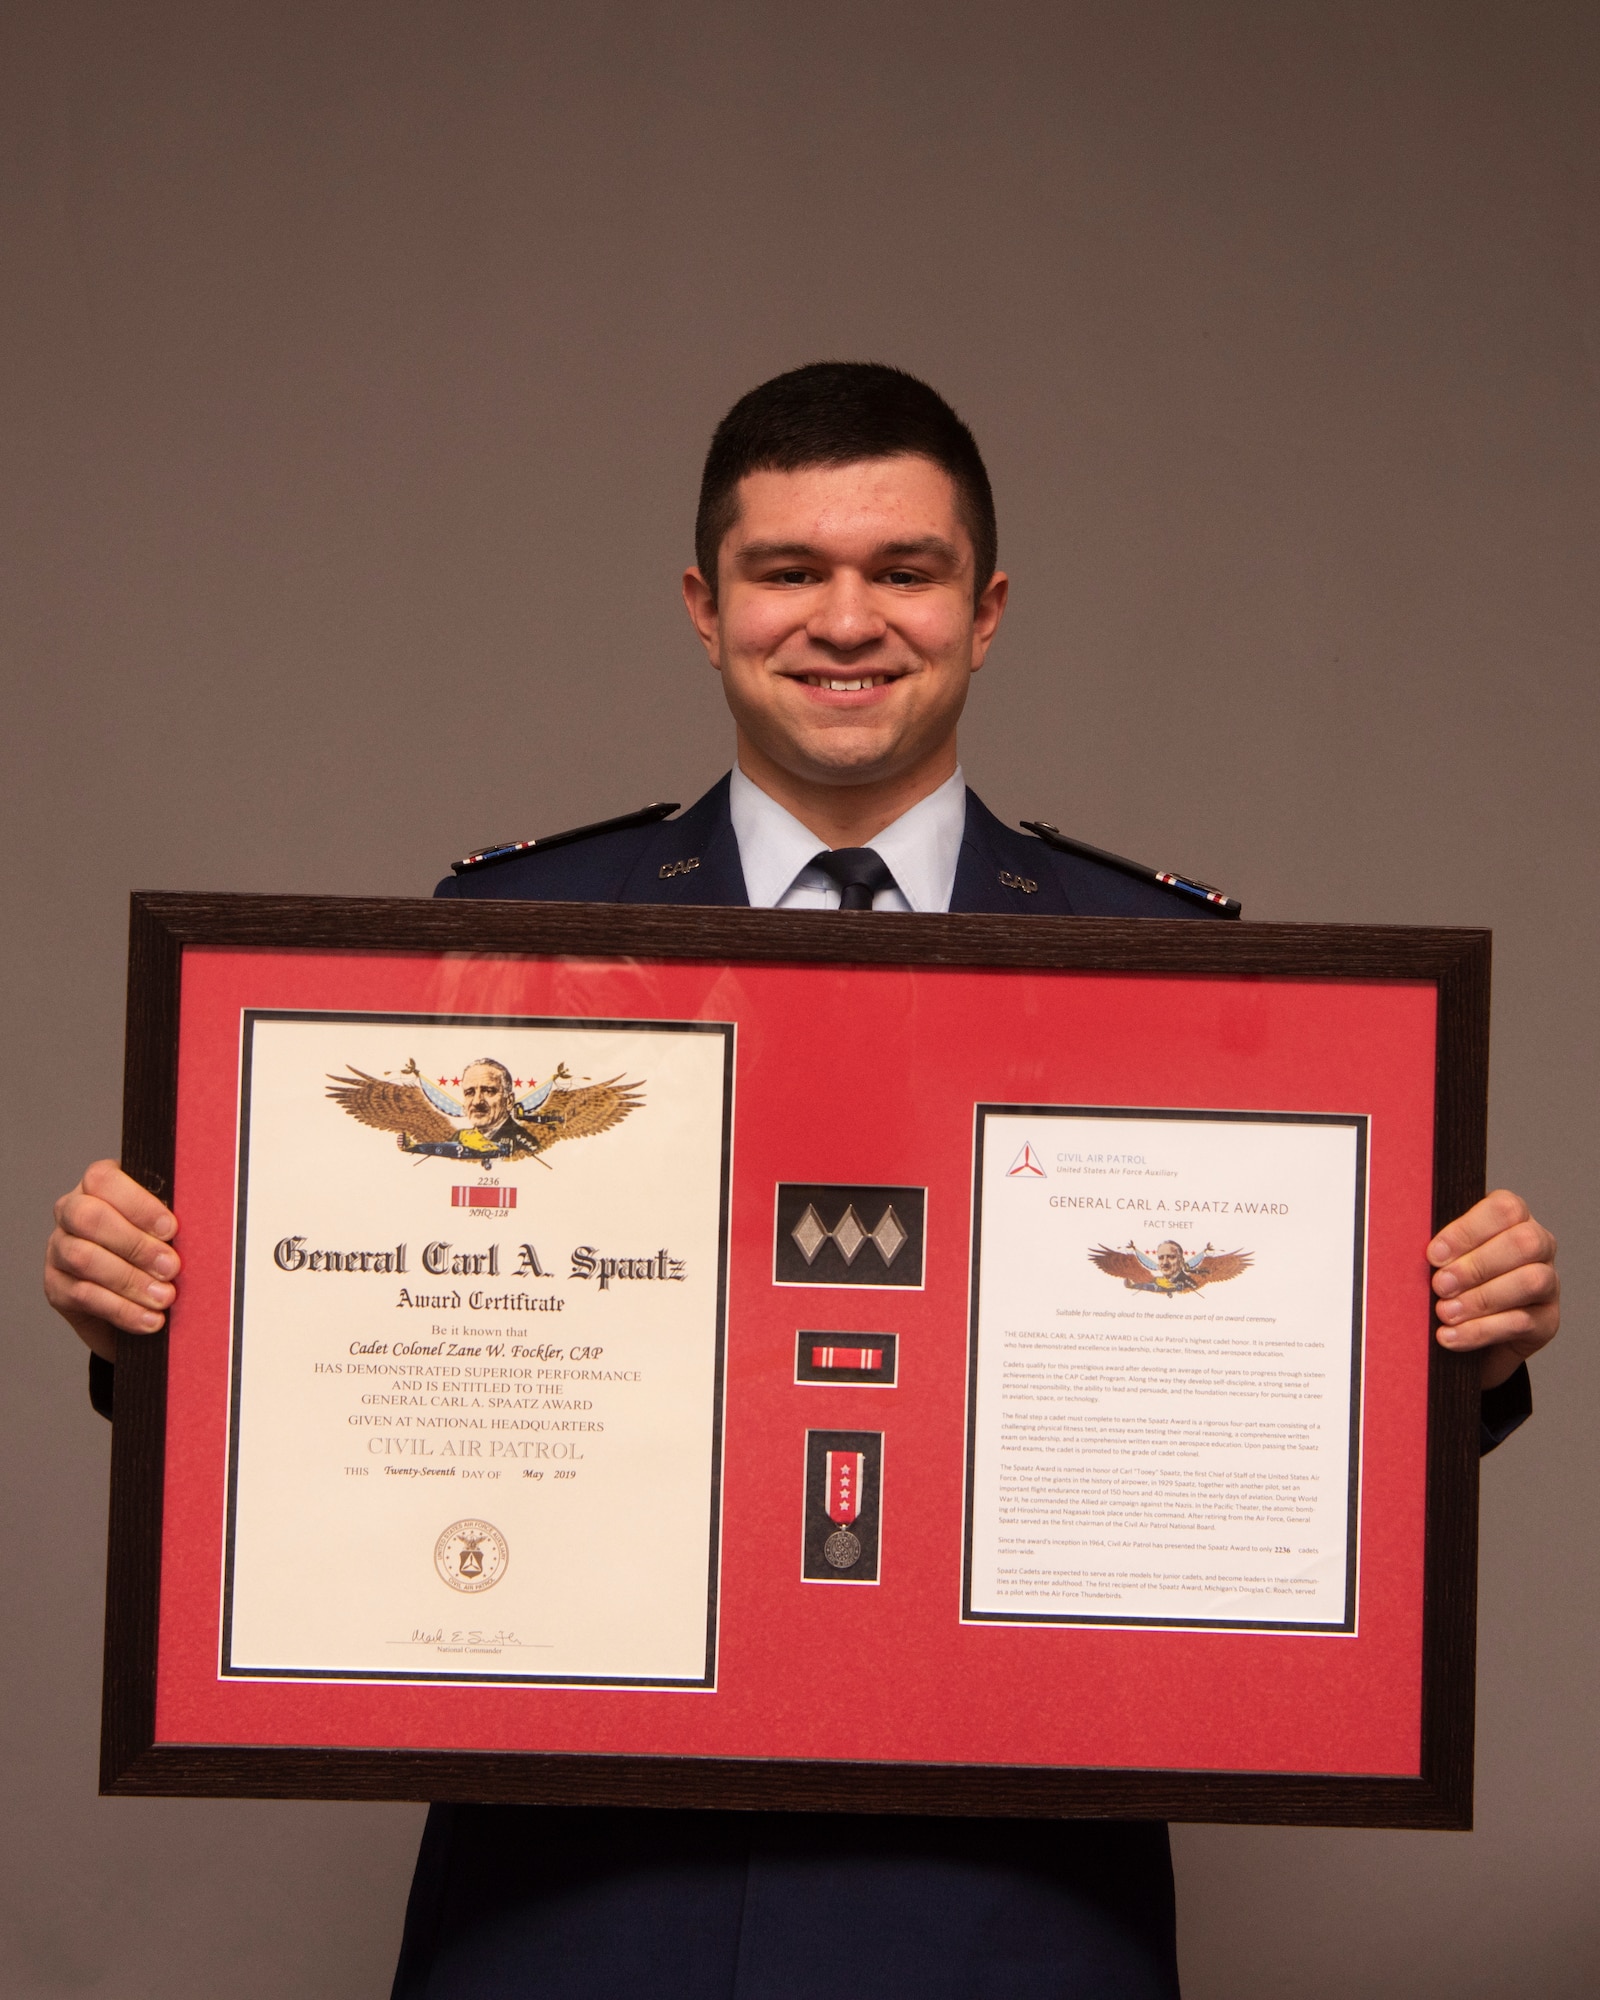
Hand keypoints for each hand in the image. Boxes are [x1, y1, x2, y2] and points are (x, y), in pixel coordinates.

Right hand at [44, 1160, 180, 1361]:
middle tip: (172, 1267)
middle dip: (135, 1244)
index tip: (172, 1229)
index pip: (104, 1180)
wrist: (141, 1301)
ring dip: (130, 1280)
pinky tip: (149, 1319)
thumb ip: (176, 1220)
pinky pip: (84, 1295)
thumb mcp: (170, 1231)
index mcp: (99, 1186)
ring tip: (165, 1297)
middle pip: (89, 1217)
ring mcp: (59, 1248)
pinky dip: (122, 1310)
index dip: (138, 1204)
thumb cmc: (161, 1252)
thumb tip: (205, 1219)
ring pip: (84, 1258)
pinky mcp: (57, 1286)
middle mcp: (72, 1211)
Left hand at [1428, 1189, 1557, 1390]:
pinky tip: (1450, 1337)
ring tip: (1444, 1313)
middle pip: (1523, 1243)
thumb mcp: (1439, 1259)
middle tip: (1439, 1286)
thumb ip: (1434, 1248)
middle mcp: (1538, 1245)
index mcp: (1511, 1218)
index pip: (1504, 1209)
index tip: (1433, 1255)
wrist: (1463, 1337)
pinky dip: (1481, 1330)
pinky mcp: (1547, 1321)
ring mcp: (1548, 1283)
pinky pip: (1522, 1322)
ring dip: (1482, 1299)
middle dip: (1476, 1266)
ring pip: (1531, 1281)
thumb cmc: (1446, 1283)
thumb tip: (1400, 1241)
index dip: (1467, 1231)